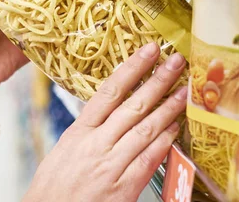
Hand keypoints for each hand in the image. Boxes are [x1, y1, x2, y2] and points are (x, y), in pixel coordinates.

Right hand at [24, 43, 187, 201]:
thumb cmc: (54, 186)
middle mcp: (96, 144)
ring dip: (168, 107)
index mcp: (79, 131)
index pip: (109, 91)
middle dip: (157, 80)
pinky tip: (175, 127)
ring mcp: (111, 165)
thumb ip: (89, 128)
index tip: (148, 51)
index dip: (131, 68)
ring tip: (184, 91)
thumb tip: (110, 109)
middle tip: (175, 61)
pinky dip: (164, 141)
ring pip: (145, 129)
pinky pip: (149, 159)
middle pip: (132, 105)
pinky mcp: (124, 188)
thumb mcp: (65, 148)